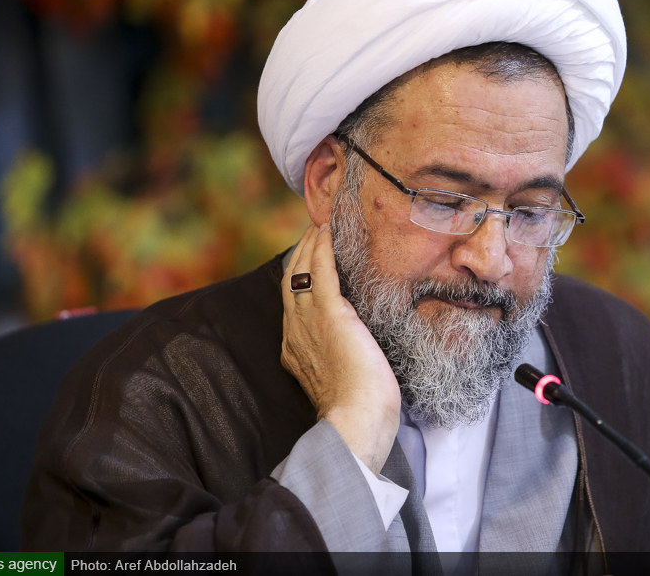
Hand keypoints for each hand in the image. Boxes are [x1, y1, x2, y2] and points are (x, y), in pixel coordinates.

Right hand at [281, 223, 400, 473]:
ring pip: (301, 272)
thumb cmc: (359, 413)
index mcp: (296, 352)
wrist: (356, 423)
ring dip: (309, 246)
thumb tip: (357, 352)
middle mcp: (295, 334)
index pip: (293, 306)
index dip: (298, 281)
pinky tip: (327, 232)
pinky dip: (322, 249)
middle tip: (311, 234)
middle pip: (291, 283)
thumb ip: (342, 363)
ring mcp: (308, 322)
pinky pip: (320, 271)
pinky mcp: (329, 313)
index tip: (308, 263)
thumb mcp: (343, 382)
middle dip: (300, 256)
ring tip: (319, 227)